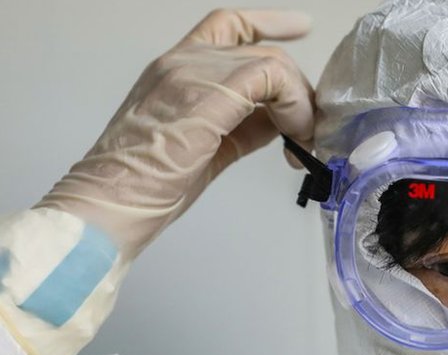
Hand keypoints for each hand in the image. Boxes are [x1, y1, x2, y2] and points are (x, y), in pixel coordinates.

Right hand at [35, 9, 314, 258]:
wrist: (108, 205)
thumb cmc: (146, 188)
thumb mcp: (204, 147)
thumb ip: (241, 125)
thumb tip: (280, 121)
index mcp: (173, 69)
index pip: (227, 26)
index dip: (269, 23)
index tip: (301, 26)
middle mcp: (181, 62)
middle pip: (262, 51)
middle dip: (297, 91)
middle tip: (306, 135)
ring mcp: (191, 74)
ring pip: (273, 62)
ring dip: (299, 104)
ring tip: (300, 143)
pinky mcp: (207, 96)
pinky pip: (270, 78)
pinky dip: (294, 108)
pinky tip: (293, 138)